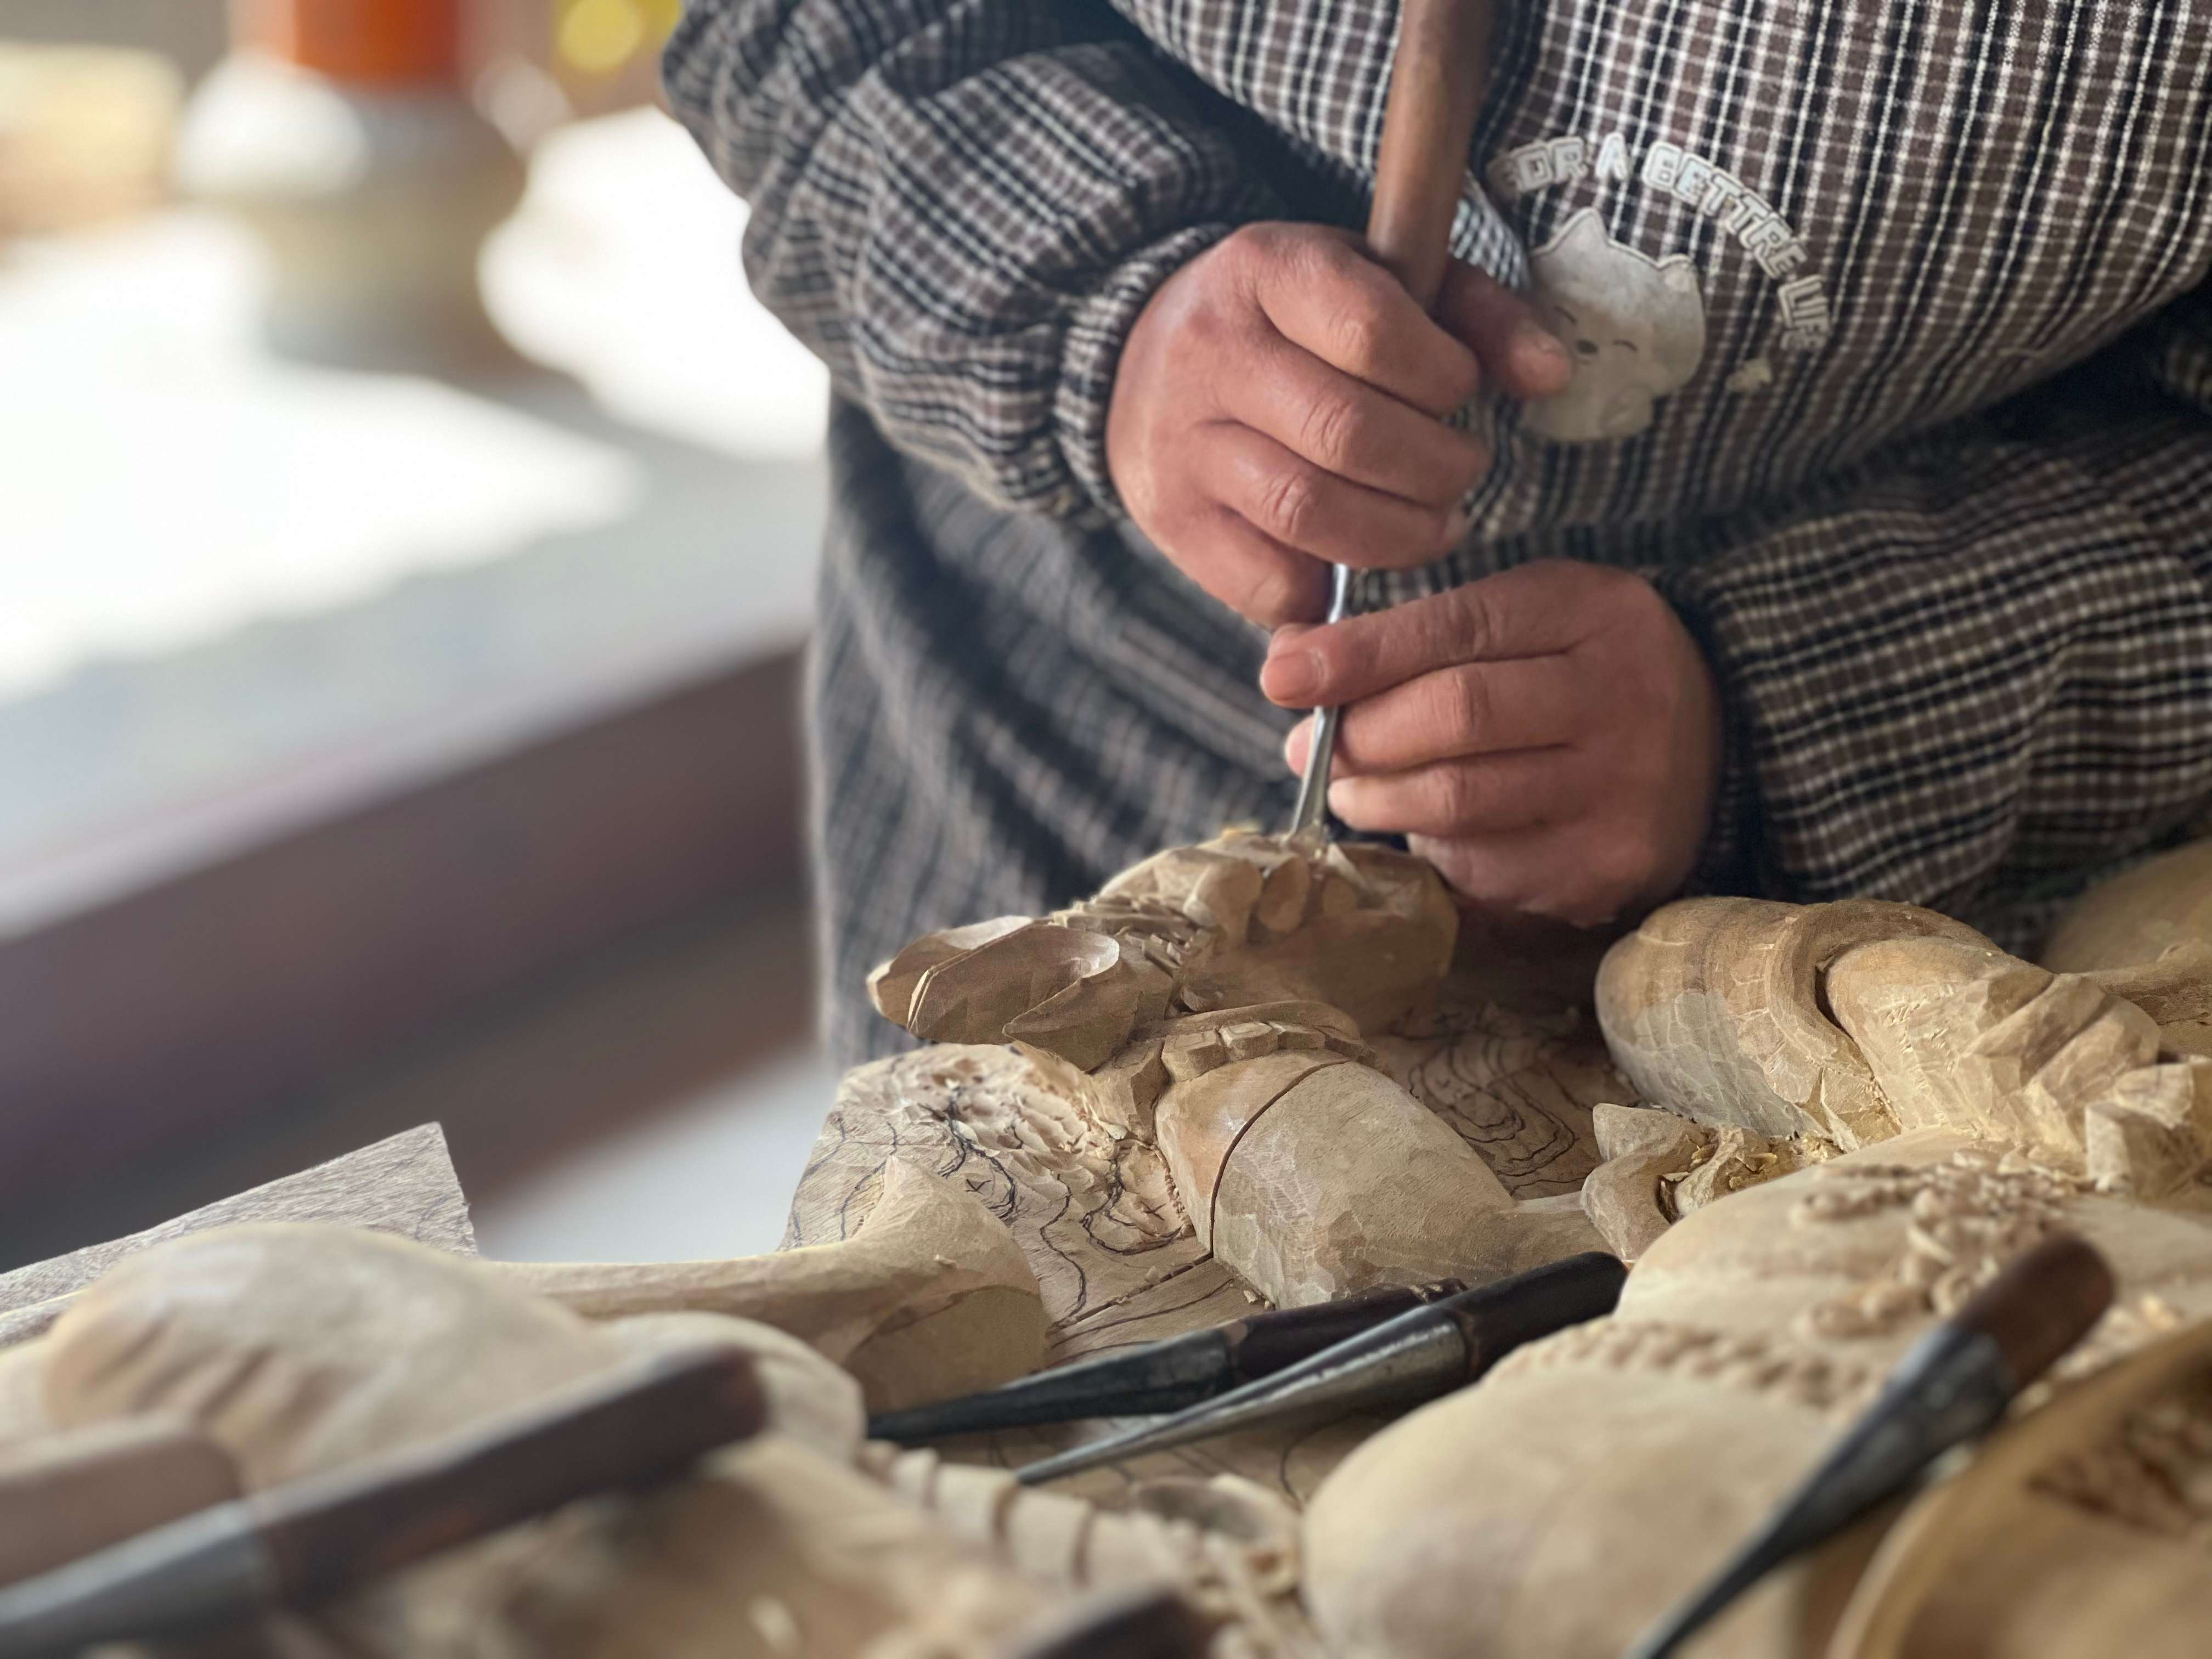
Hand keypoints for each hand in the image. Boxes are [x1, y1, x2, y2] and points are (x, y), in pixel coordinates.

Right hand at [1104, 222, 1570, 627]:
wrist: (1145, 362)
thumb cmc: (1297, 324)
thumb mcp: (1381, 282)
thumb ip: (1475, 316)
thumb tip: (1552, 375)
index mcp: (1268, 269)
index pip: (1375, 334)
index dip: (1443, 378)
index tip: (1459, 391)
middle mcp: (1211, 352)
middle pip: (1347, 433)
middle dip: (1434, 469)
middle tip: (1460, 474)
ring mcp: (1181, 442)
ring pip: (1307, 511)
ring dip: (1397, 536)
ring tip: (1431, 526)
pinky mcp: (1171, 520)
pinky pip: (1265, 579)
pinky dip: (1328, 587)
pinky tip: (1355, 560)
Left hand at [1261, 560, 1723, 925]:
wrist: (1715, 748)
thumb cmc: (1582, 670)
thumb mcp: (1523, 618)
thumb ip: (1416, 634)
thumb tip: (1291, 667)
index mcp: (1596, 613)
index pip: (1459, 628)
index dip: (1359, 655)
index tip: (1283, 676)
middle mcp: (1620, 699)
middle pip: (1454, 716)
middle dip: (1359, 736)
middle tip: (1313, 747)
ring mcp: (1620, 795)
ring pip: (1458, 802)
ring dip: (1376, 799)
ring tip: (1354, 790)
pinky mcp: (1602, 871)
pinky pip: (1481, 867)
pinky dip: (1431, 849)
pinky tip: (1429, 829)